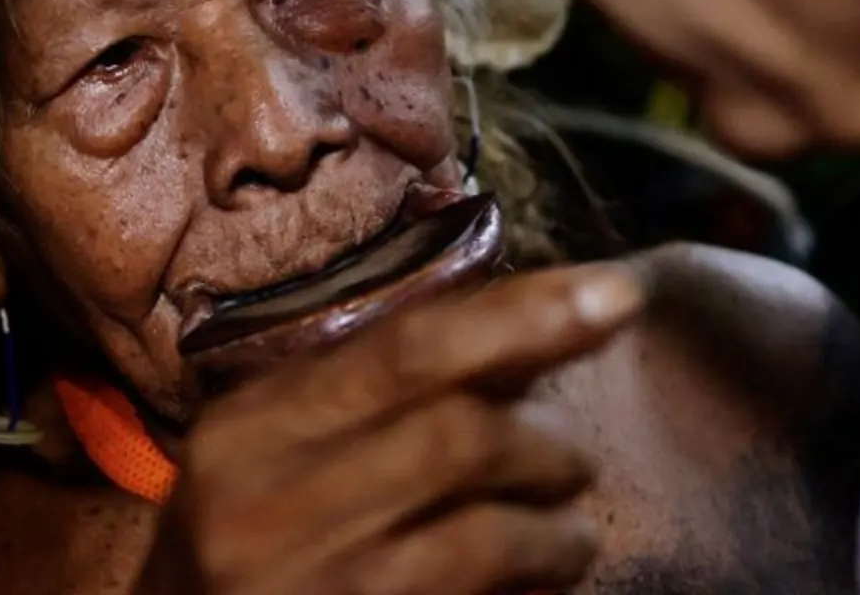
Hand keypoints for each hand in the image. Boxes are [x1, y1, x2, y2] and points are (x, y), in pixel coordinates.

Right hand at [137, 263, 643, 594]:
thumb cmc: (244, 551)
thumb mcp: (270, 459)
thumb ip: (367, 397)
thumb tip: (518, 331)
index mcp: (249, 430)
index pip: (406, 347)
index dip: (524, 314)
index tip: (616, 294)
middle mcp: (266, 504)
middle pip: (458, 433)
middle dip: (549, 438)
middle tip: (578, 457)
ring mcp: (311, 587)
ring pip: (483, 530)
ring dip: (554, 524)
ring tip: (569, 532)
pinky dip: (533, 580)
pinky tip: (548, 576)